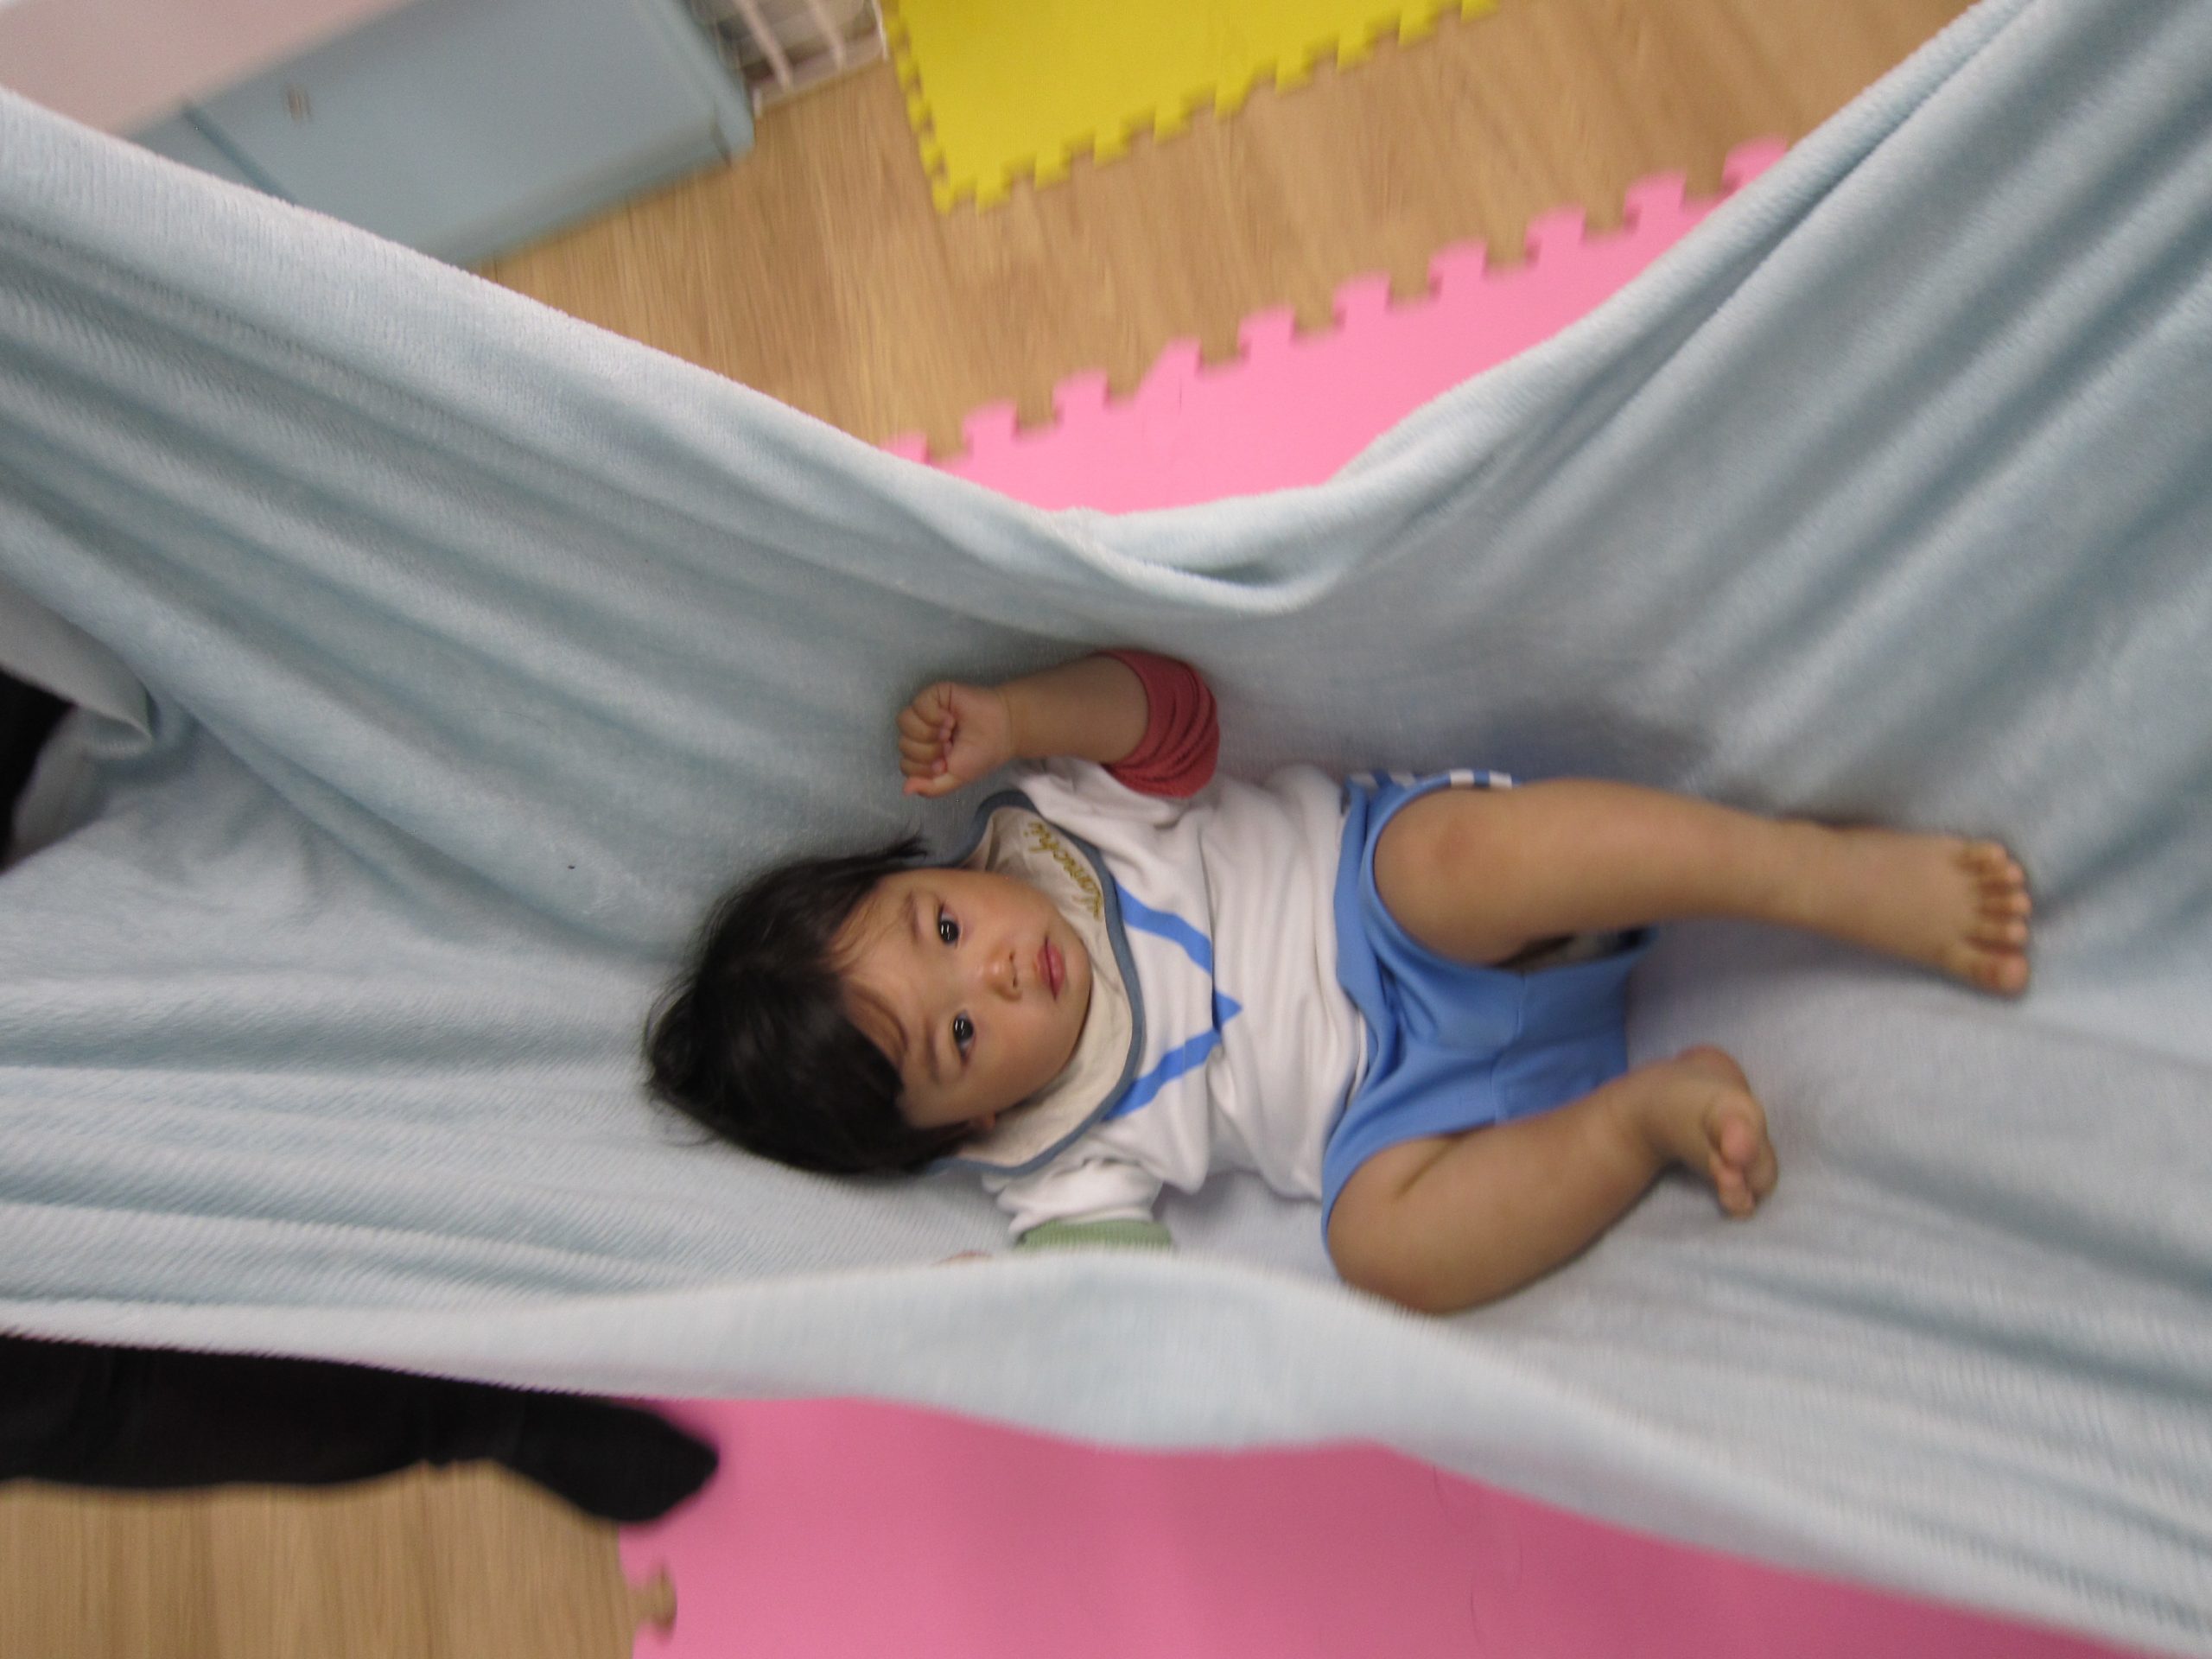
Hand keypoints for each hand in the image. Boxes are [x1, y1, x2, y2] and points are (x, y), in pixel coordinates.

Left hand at [898, 680, 1015, 796]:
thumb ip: (930, 788)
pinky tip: (950, 719)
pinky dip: (933, 716)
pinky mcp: (933, 694)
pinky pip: (918, 705)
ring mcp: (925, 712)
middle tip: (950, 747)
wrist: (1004, 731)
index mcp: (924, 753)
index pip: (906, 764)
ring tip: (948, 732)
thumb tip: (906, 790)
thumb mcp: (955, 779)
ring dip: (928, 733)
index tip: (946, 764)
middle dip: (929, 752)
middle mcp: (921, 732)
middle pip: (904, 744)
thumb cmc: (982, 753)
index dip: (924, 768)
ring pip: (905, 723)